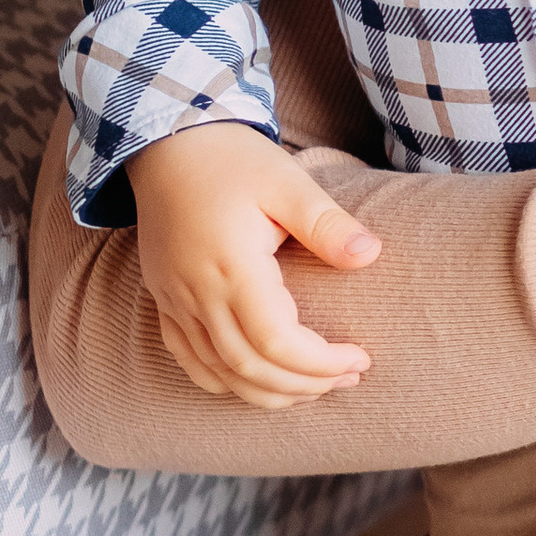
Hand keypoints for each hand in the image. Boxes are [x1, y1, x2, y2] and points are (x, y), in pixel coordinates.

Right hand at [128, 120, 381, 408]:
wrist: (166, 143)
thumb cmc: (232, 159)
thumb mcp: (288, 181)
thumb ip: (327, 224)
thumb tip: (371, 255)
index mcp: (231, 267)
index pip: (278, 343)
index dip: (322, 363)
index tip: (361, 358)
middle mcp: (197, 293)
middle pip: (250, 368)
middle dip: (305, 385)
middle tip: (350, 378)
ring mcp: (174, 301)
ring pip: (219, 374)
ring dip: (270, 392)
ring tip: (316, 388)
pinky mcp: (164, 300)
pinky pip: (191, 360)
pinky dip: (227, 382)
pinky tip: (261, 382)